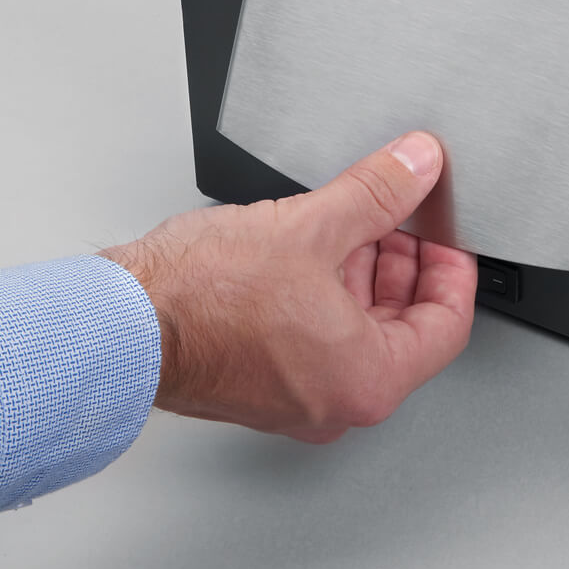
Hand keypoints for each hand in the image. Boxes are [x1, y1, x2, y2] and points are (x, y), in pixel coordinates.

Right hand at [100, 132, 477, 442]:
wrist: (116, 324)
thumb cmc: (197, 300)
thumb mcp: (309, 226)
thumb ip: (378, 193)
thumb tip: (417, 167)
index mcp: (366, 379)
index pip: (446, 325)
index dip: (452, 268)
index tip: (447, 234)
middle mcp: (335, 402)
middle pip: (402, 327)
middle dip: (403, 262)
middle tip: (400, 212)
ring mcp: (295, 398)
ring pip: (355, 330)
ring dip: (361, 272)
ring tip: (349, 218)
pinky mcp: (259, 384)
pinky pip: (315, 338)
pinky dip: (323, 293)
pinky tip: (307, 246)